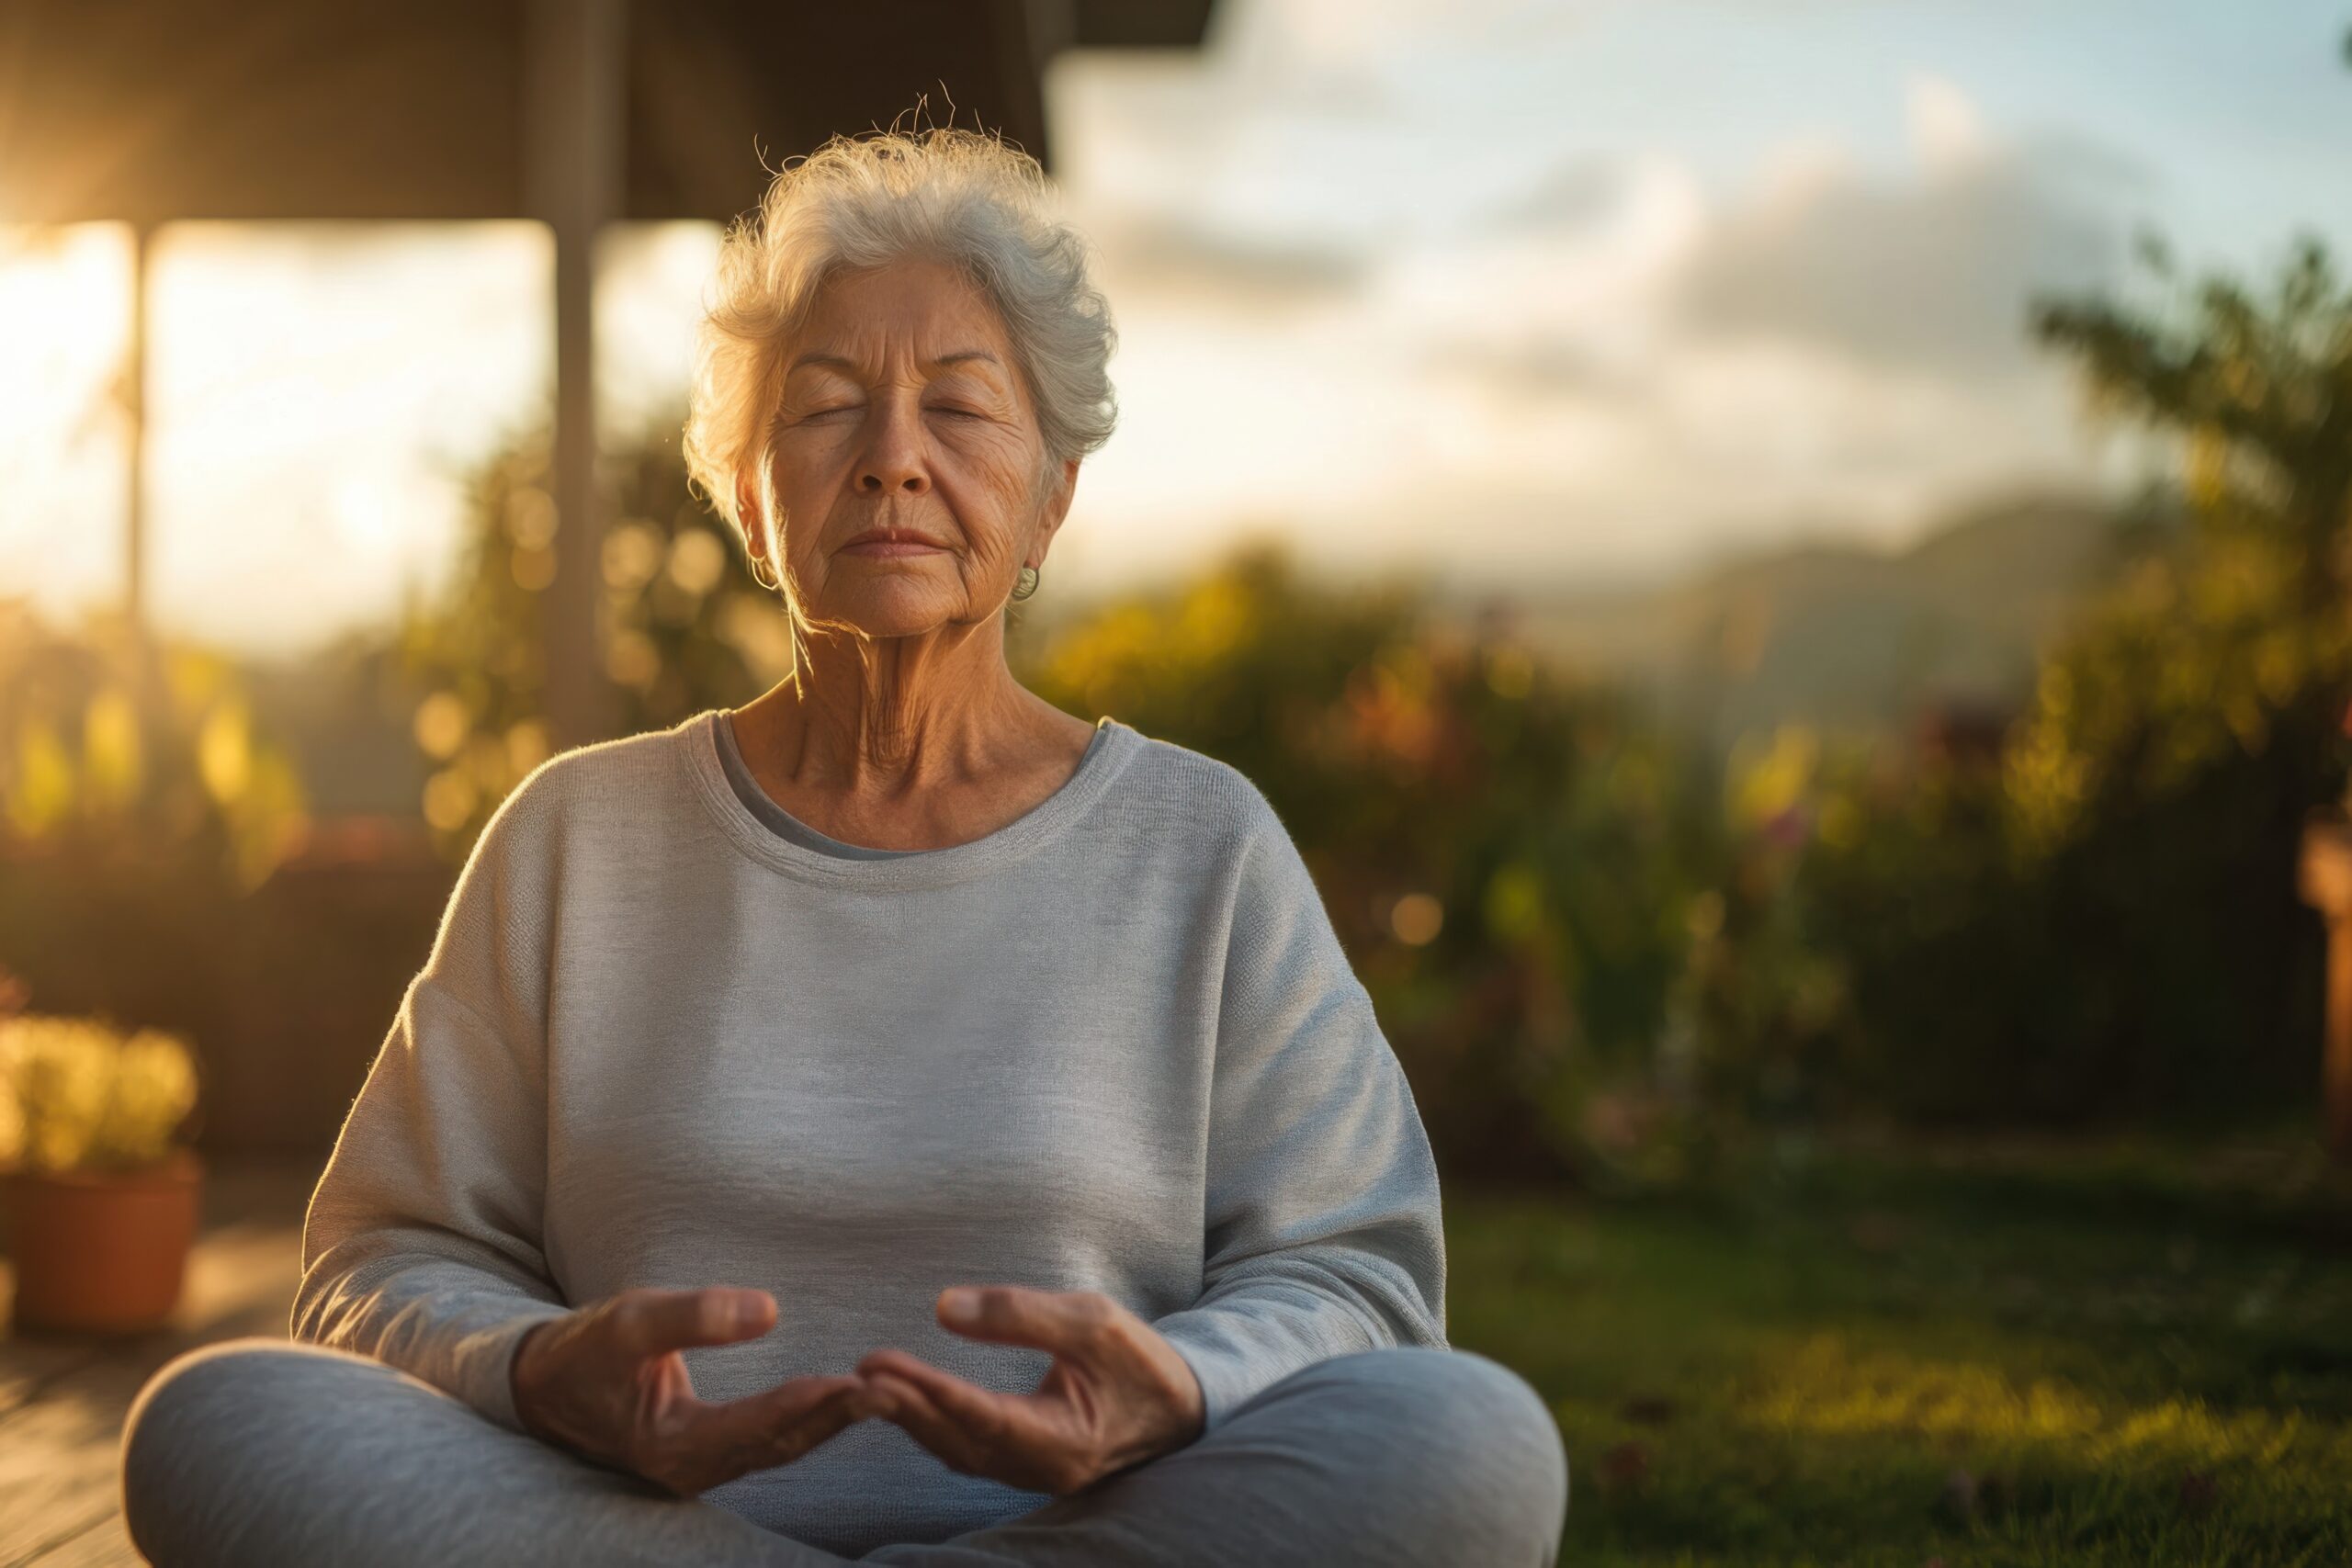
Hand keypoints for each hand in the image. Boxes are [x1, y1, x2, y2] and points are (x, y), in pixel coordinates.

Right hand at [510, 1286, 871, 1496]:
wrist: (543, 1386)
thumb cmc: (587, 1349)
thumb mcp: (632, 1320)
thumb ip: (698, 1315)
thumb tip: (770, 1310)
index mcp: (672, 1446)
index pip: (758, 1425)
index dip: (811, 1404)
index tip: (861, 1384)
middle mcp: (693, 1469)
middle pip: (782, 1442)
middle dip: (840, 1417)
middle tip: (899, 1392)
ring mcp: (703, 1466)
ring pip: (782, 1446)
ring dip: (833, 1421)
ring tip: (889, 1394)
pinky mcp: (710, 1452)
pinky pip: (771, 1441)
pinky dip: (810, 1421)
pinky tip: (845, 1402)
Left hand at [855, 1286, 1205, 1496]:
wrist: (1184, 1409)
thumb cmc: (1143, 1362)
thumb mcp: (1095, 1321)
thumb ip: (1022, 1314)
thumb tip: (944, 1308)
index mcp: (1067, 1441)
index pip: (982, 1416)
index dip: (929, 1390)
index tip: (882, 1365)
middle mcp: (1044, 1469)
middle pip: (958, 1443)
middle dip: (905, 1406)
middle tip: (859, 1372)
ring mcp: (1034, 1474)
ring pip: (958, 1452)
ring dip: (912, 1418)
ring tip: (870, 1383)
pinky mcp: (1028, 1465)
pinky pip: (969, 1452)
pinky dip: (934, 1426)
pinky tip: (908, 1404)